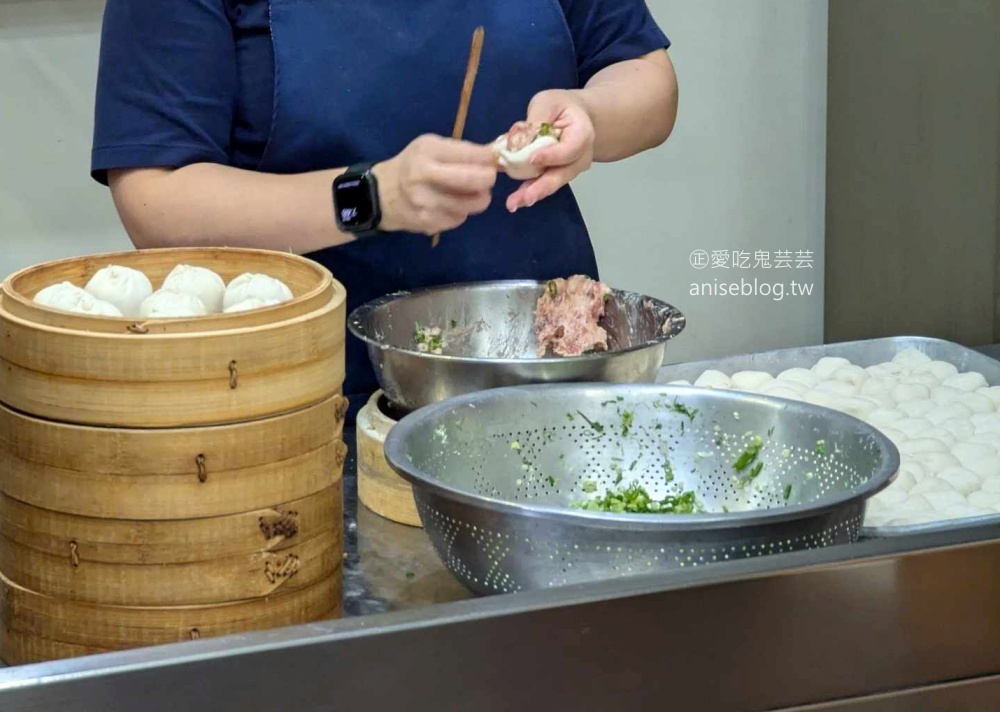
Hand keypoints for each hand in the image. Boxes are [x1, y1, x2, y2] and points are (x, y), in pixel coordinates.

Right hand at [374, 135, 497, 235]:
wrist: (381, 195)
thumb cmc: (412, 165)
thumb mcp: (430, 146)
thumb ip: (460, 150)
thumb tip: (493, 156)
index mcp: (427, 152)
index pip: (470, 154)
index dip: (489, 158)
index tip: (494, 159)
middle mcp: (425, 176)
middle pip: (475, 180)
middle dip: (489, 179)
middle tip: (488, 178)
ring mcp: (427, 203)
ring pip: (473, 204)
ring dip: (479, 198)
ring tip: (471, 192)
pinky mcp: (429, 223)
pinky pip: (461, 218)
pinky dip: (463, 211)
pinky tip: (452, 204)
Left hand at [505, 89, 595, 212]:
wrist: (576, 117)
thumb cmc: (562, 107)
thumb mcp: (548, 102)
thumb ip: (537, 118)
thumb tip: (519, 138)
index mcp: (583, 134)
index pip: (569, 149)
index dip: (552, 155)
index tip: (533, 159)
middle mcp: (580, 157)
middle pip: (563, 174)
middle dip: (543, 187)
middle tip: (526, 197)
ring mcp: (570, 169)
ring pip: (552, 183)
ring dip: (533, 193)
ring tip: (514, 203)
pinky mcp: (556, 176)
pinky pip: (543, 184)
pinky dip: (528, 191)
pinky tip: (515, 200)